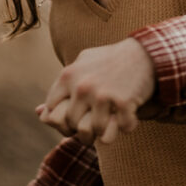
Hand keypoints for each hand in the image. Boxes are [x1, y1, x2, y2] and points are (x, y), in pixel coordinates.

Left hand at [37, 39, 155, 143]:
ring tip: (112, 124)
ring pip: (93, 133)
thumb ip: (62, 87)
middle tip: (95, 127)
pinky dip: (126, 127)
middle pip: (71, 126)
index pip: (51, 112)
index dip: (62, 122)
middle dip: (82, 132)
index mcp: (67, 76)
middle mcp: (82, 86)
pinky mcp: (122, 103)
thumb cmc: (111, 60)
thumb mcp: (82, 64)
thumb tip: (39, 113)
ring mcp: (102, 95)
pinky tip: (130, 116)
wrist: (146, 52)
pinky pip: (118, 131)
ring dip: (104, 133)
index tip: (75, 121)